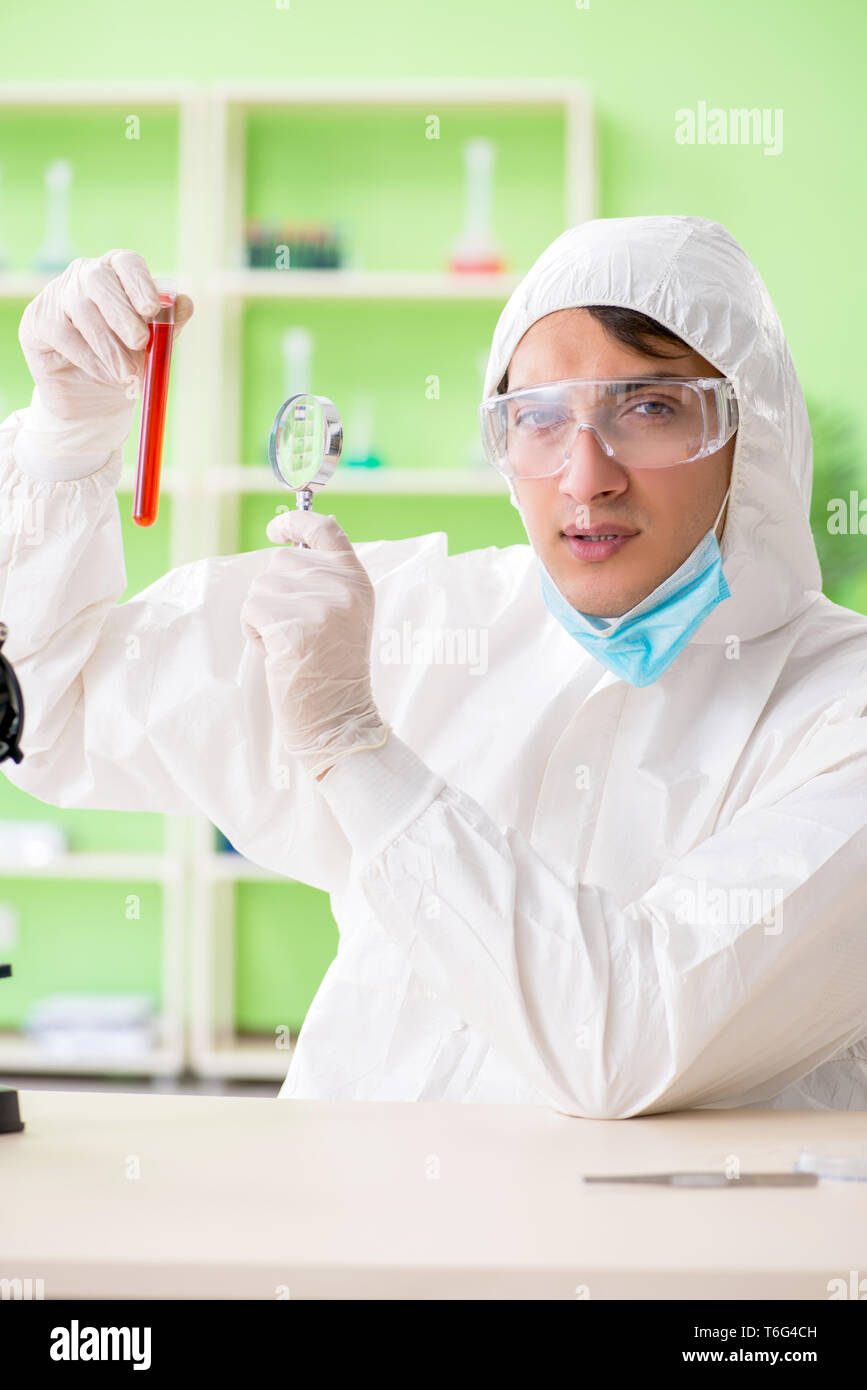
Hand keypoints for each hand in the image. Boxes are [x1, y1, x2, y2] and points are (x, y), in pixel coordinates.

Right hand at [18, 249, 193, 421]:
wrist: (90, 399)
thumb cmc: (123, 363)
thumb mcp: (150, 348)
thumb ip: (167, 326)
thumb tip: (186, 303)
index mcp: (117, 274)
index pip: (126, 262)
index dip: (139, 282)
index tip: (152, 308)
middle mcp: (85, 276)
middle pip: (100, 280)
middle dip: (122, 313)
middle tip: (140, 342)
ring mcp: (57, 296)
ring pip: (81, 309)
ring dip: (108, 346)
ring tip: (127, 374)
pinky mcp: (37, 321)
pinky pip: (63, 334)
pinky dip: (88, 358)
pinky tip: (104, 375)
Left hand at [240, 510, 388, 781]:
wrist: (339, 717)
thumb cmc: (332, 670)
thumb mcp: (343, 614)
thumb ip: (324, 579)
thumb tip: (284, 547)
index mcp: (356, 580)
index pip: (325, 529)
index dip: (296, 521)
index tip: (275, 529)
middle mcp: (342, 587)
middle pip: (281, 560)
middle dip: (274, 592)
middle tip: (296, 628)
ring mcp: (320, 606)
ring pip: (261, 587)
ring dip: (262, 616)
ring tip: (289, 644)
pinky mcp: (293, 628)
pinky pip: (252, 611)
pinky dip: (254, 632)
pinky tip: (277, 653)